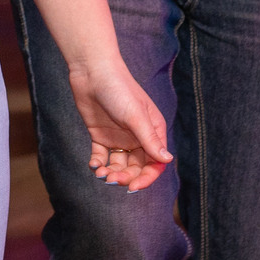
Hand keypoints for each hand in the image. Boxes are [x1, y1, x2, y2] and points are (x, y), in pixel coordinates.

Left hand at [63, 56, 172, 192]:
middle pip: (136, 168)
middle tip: (112, 180)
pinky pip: (102, 157)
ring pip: (119, 165)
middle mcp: (138, 137)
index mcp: (152, 131)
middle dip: (126, 177)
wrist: (92, 72)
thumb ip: (150, 139)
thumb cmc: (119, 90)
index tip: (133, 187)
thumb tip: (167, 160)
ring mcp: (119, 137)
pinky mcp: (100, 136)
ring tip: (101, 174)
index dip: (146, 178)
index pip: (155, 162)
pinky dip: (98, 165)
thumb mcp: (135, 116)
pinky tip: (94, 166)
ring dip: (111, 174)